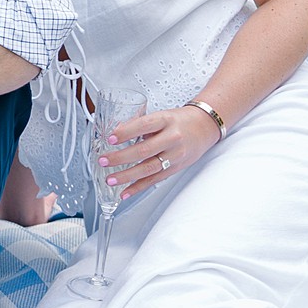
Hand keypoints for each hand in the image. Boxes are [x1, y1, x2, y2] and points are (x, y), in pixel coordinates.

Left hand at [98, 104, 220, 201]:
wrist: (204, 127)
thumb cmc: (179, 121)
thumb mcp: (161, 115)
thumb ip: (139, 123)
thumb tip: (115, 131)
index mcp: (166, 120)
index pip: (144, 125)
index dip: (127, 132)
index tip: (111, 138)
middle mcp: (172, 138)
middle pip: (145, 150)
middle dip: (121, 157)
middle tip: (103, 160)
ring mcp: (175, 155)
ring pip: (149, 168)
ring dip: (127, 176)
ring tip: (110, 179)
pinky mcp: (175, 168)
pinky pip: (154, 180)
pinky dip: (138, 187)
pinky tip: (125, 192)